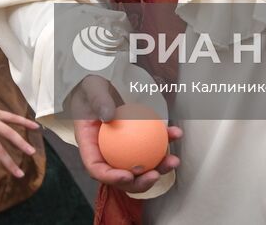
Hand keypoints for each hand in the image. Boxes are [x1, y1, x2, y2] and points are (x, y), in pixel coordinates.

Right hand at [68, 75, 181, 193]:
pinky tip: (176, 133)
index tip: (128, 175)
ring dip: (159, 167)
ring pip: (140, 166)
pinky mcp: (137, 140)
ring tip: (173, 160)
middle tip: (155, 175)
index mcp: (89, 146)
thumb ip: (99, 101)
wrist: (103, 82)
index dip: (112, 178)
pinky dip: (164, 142)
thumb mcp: (92, 89)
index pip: (97, 169)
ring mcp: (122, 148)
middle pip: (121, 176)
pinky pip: (151, 146)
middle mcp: (105, 152)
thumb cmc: (92, 86)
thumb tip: (108, 115)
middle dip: (140, 182)